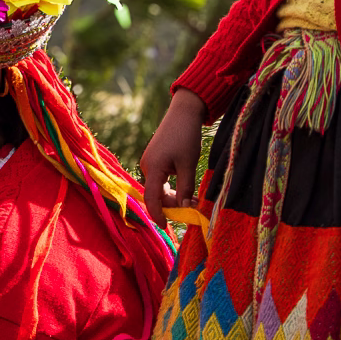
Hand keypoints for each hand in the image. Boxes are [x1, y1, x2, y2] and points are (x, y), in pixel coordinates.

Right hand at [139, 90, 208, 226]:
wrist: (183, 112)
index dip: (158, 214)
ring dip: (173, 196)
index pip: (152, 199)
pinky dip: (171, 186)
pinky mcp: (155, 158)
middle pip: (155, 194)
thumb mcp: (189, 164)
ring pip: (159, 187)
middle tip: (191, 209)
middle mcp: (147, 166)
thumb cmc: (186, 136)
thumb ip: (185, 187)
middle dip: (171, 205)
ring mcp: (150, 162)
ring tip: (192, 198)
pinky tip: (185, 187)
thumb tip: (185, 207)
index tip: (166, 227)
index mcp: (153, 168)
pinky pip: (160, 179)